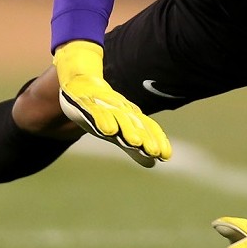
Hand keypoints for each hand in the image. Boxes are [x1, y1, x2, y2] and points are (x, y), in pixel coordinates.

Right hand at [53, 40, 171, 166]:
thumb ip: (133, 148)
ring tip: (136, 142)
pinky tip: (109, 130)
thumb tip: (153, 163)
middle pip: (135, 124)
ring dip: (128, 129)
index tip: (166, 156)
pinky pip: (96, 111)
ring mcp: (104, 105)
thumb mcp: (118, 131)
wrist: (80, 84)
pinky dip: (103, 119)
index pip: (147, 127)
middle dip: (145, 137)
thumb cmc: (103, 112)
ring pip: (118, 117)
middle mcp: (120, 110)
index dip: (157, 140)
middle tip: (154, 151)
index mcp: (130, 116)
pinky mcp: (87, 103)